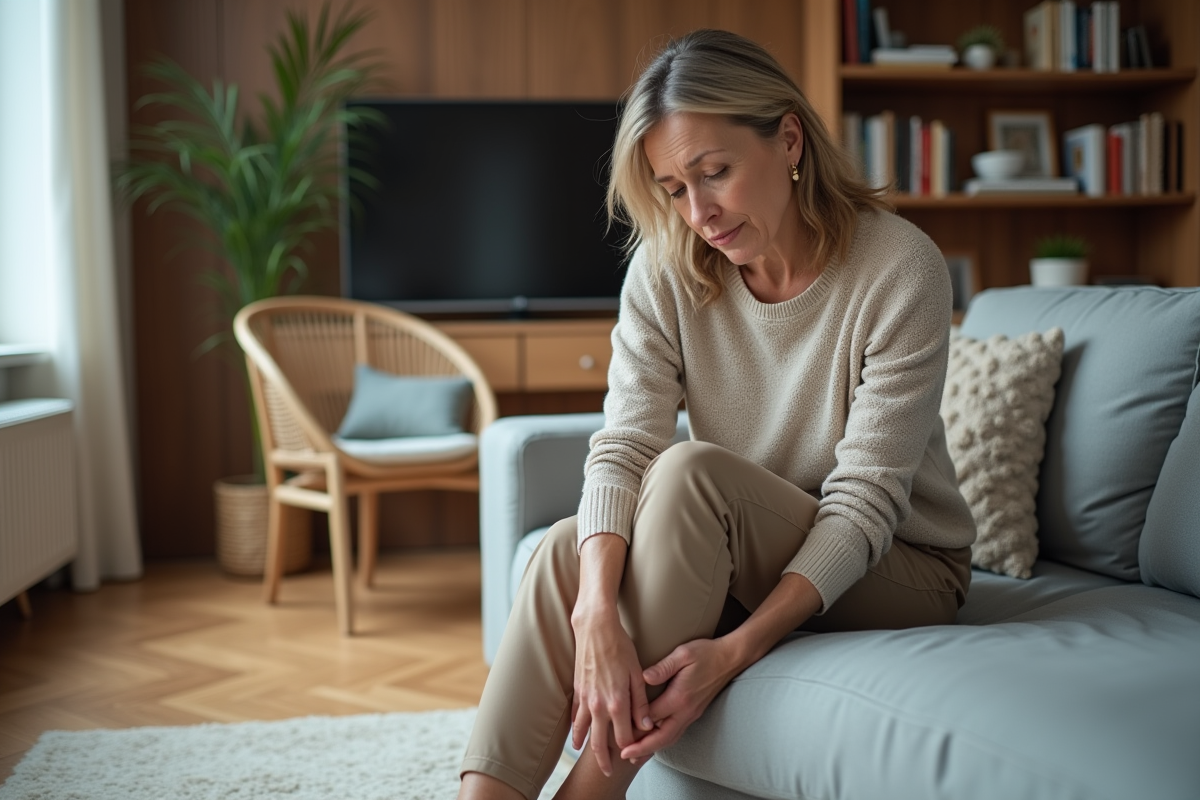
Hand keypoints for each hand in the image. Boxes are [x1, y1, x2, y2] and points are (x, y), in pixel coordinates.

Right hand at [570, 610, 653, 776]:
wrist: (596, 629)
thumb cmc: (621, 647)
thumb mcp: (637, 674)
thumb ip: (641, 703)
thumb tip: (647, 725)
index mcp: (617, 702)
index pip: (624, 737)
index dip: (630, 749)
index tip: (634, 757)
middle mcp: (599, 705)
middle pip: (600, 742)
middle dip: (605, 760)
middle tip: (609, 773)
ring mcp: (586, 698)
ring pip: (583, 732)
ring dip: (586, 748)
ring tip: (590, 758)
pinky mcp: (577, 690)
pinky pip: (575, 716)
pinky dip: (575, 729)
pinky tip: (576, 737)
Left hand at [618, 637, 739, 762]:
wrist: (729, 659)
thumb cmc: (705, 653)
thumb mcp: (683, 654)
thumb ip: (663, 667)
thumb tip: (645, 677)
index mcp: (680, 697)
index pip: (653, 717)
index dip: (635, 727)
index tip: (619, 734)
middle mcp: (686, 710)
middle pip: (662, 737)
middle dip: (643, 748)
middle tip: (624, 756)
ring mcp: (691, 714)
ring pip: (670, 738)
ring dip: (652, 749)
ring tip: (635, 756)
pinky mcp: (693, 713)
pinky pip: (676, 733)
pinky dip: (662, 741)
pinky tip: (653, 743)